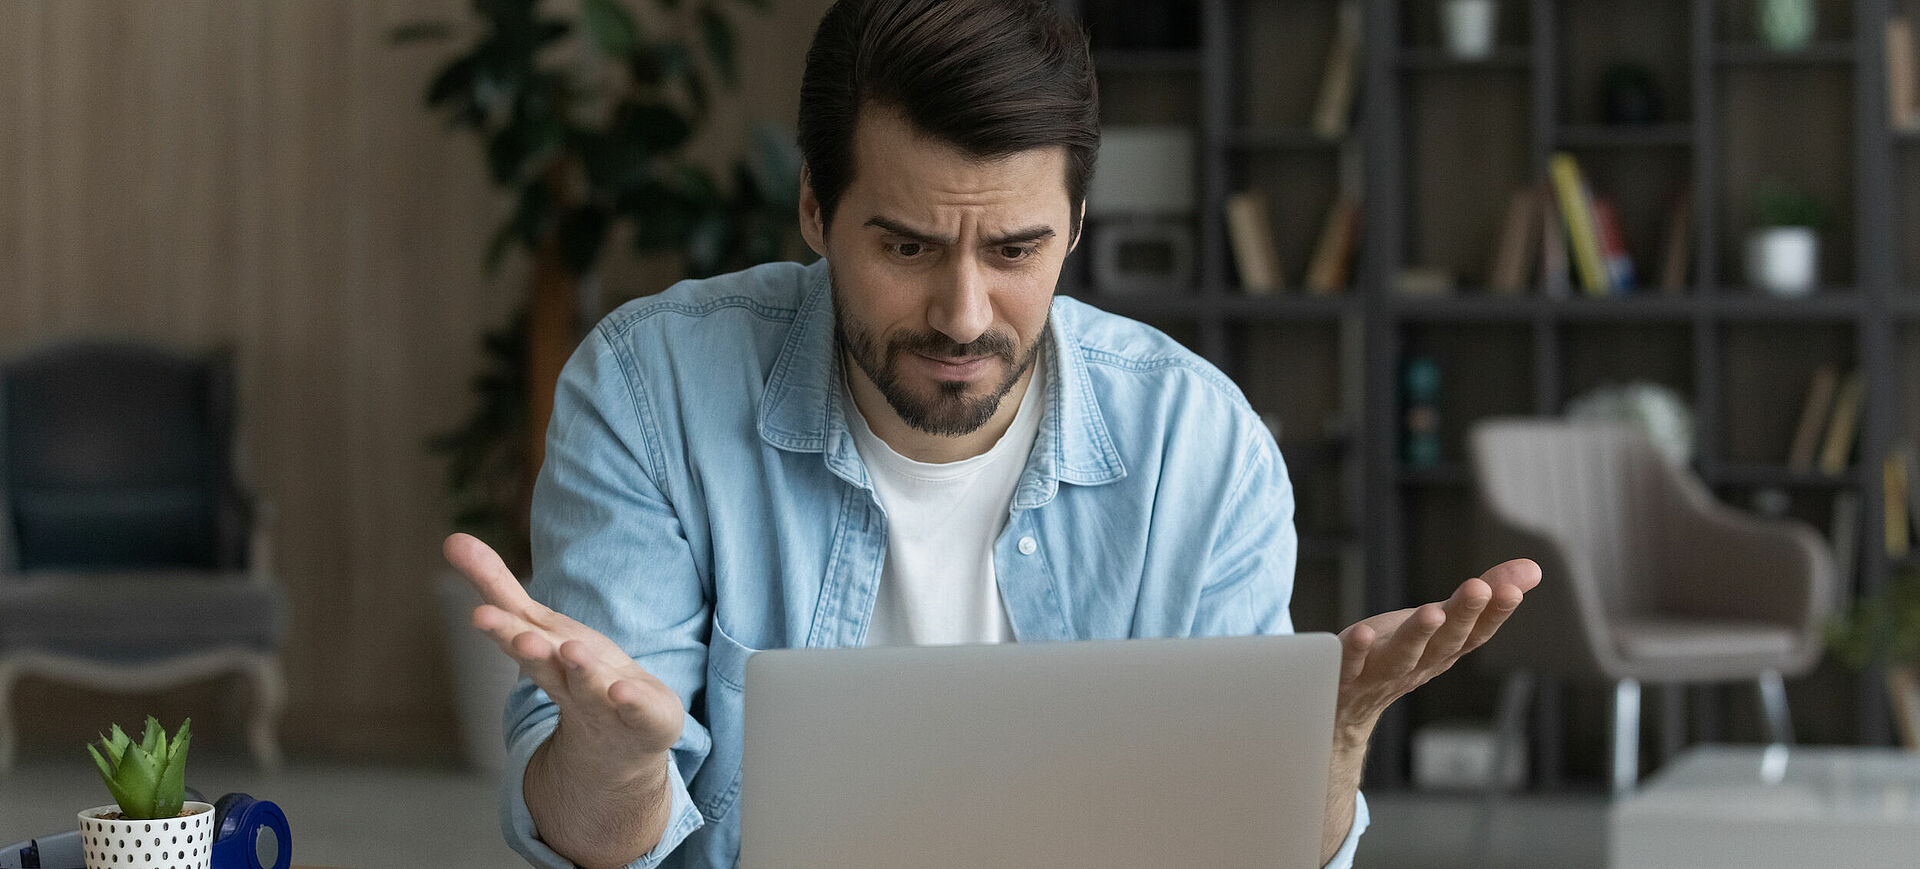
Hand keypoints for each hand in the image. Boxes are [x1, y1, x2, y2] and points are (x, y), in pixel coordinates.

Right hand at [442, 533, 685, 771]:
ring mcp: (606, 704)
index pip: (518, 639)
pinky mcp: (644, 718)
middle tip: (520, 639)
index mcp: (542, 657)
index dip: (501, 628)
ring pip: (590, 688)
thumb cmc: (573, 673)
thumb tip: (451, 538)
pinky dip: (632, 703)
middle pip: (547, 667)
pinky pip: (639, 711)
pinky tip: (624, 692)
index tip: (479, 614)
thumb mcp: (537, 626)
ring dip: (581, 671)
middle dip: (532, 653)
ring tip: (573, 650)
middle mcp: (568, 683)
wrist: (620, 742)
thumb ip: (497, 586)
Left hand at [1333, 558, 1540, 739]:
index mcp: (1444, 650)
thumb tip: (1534, 568)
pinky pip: (1351, 664)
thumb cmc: (1401, 653)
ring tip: (1432, 612)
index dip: (1495, 612)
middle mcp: (1418, 663)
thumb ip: (1485, 593)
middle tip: (1479, 588)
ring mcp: (1380, 672)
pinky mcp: (1345, 674)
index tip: (1511, 590)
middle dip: (1463, 614)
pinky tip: (1361, 632)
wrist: (1350, 707)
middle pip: (1444, 641)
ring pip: (1402, 656)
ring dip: (1418, 634)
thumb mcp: (1442, 621)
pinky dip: (1357, 651)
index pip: (1475, 632)